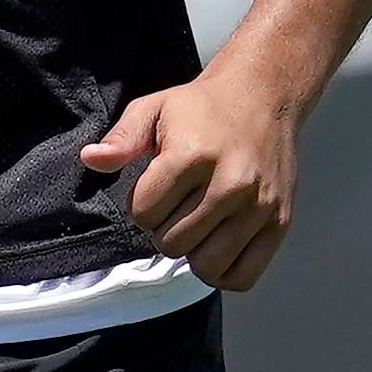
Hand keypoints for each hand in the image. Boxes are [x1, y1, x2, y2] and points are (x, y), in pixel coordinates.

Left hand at [79, 61, 306, 291]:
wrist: (264, 95)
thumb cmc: (203, 107)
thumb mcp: (154, 108)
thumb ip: (121, 138)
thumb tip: (91, 159)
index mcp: (193, 154)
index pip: (143, 213)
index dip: (140, 204)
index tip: (154, 188)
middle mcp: (230, 183)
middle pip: (171, 243)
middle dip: (164, 228)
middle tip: (176, 205)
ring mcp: (258, 206)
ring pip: (206, 265)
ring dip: (192, 252)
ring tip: (196, 224)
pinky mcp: (280, 222)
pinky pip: (243, 276)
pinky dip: (223, 271)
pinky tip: (216, 246)